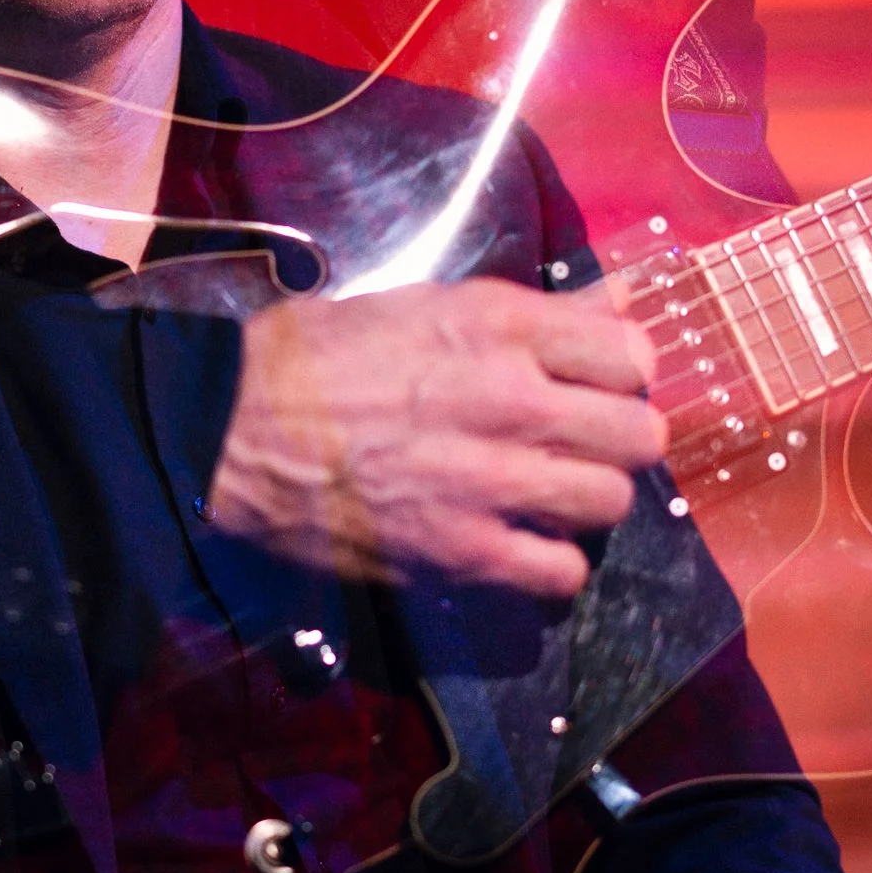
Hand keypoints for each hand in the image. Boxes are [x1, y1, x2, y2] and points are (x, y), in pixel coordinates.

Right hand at [207, 276, 665, 598]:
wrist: (233, 427)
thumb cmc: (321, 351)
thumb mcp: (427, 304)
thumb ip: (534, 312)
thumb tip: (620, 300)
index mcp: (497, 325)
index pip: (630, 352)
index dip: (625, 369)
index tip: (603, 379)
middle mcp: (509, 398)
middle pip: (638, 432)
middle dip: (623, 435)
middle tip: (587, 440)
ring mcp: (489, 481)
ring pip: (608, 501)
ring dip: (587, 497)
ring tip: (551, 490)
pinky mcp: (461, 554)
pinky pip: (559, 573)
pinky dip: (550, 562)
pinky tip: (520, 539)